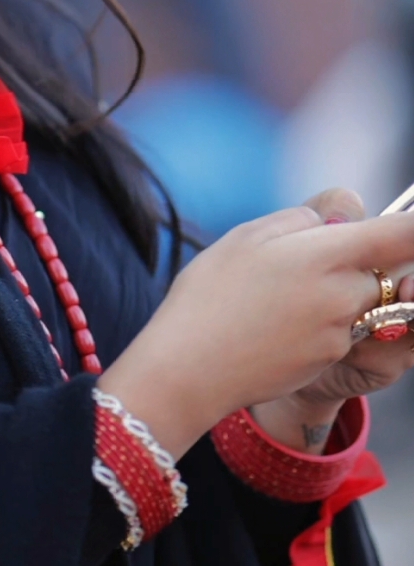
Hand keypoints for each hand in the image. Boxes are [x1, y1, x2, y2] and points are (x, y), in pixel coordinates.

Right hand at [97, 193, 413, 460]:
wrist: (191, 366)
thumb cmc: (211, 292)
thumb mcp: (249, 233)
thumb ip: (303, 218)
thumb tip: (338, 217)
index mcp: (325, 254)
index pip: (402, 235)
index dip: (411, 226)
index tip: (408, 223)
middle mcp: (343, 295)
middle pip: (378, 268)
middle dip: (353, 259)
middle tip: (298, 258)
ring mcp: (340, 333)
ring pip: (357, 300)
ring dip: (336, 291)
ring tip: (278, 293)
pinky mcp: (331, 361)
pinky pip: (341, 330)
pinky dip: (320, 321)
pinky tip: (275, 322)